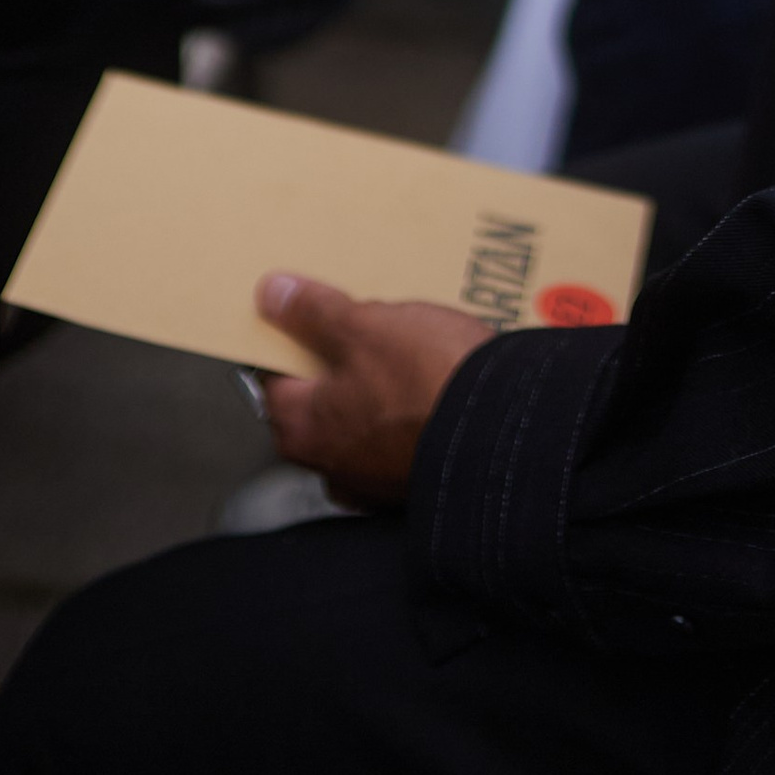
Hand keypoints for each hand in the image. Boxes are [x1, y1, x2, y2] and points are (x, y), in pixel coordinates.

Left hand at [255, 279, 492, 506]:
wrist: (501, 430)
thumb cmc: (429, 386)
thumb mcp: (365, 326)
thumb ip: (313, 313)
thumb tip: (274, 297)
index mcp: (303, 427)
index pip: (273, 376)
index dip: (288, 338)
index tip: (305, 316)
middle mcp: (332, 463)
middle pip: (320, 397)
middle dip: (340, 359)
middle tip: (368, 324)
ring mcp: (374, 478)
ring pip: (362, 415)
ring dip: (378, 386)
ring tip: (410, 347)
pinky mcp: (414, 476)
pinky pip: (399, 432)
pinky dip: (407, 408)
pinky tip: (431, 380)